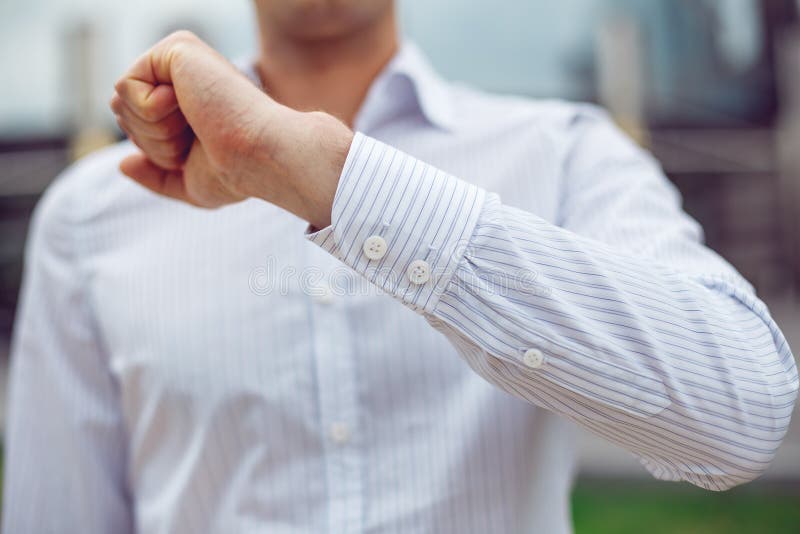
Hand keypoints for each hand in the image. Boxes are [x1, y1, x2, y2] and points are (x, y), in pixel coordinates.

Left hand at [110, 31, 352, 227]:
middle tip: (198, 139)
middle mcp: (185, 74)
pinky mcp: (175, 48)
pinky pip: (125, 87)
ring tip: (198, 125)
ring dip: (155, 131)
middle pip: (122, 114)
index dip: (157, 152)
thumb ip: (157, 176)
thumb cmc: (239, 173)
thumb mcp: (192, 184)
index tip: (199, 152)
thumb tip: (123, 164)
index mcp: (190, 100)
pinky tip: (191, 107)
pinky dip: (152, 113)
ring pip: (120, 103)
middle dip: (153, 143)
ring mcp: (181, 57)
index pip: (136, 126)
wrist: (261, 158)